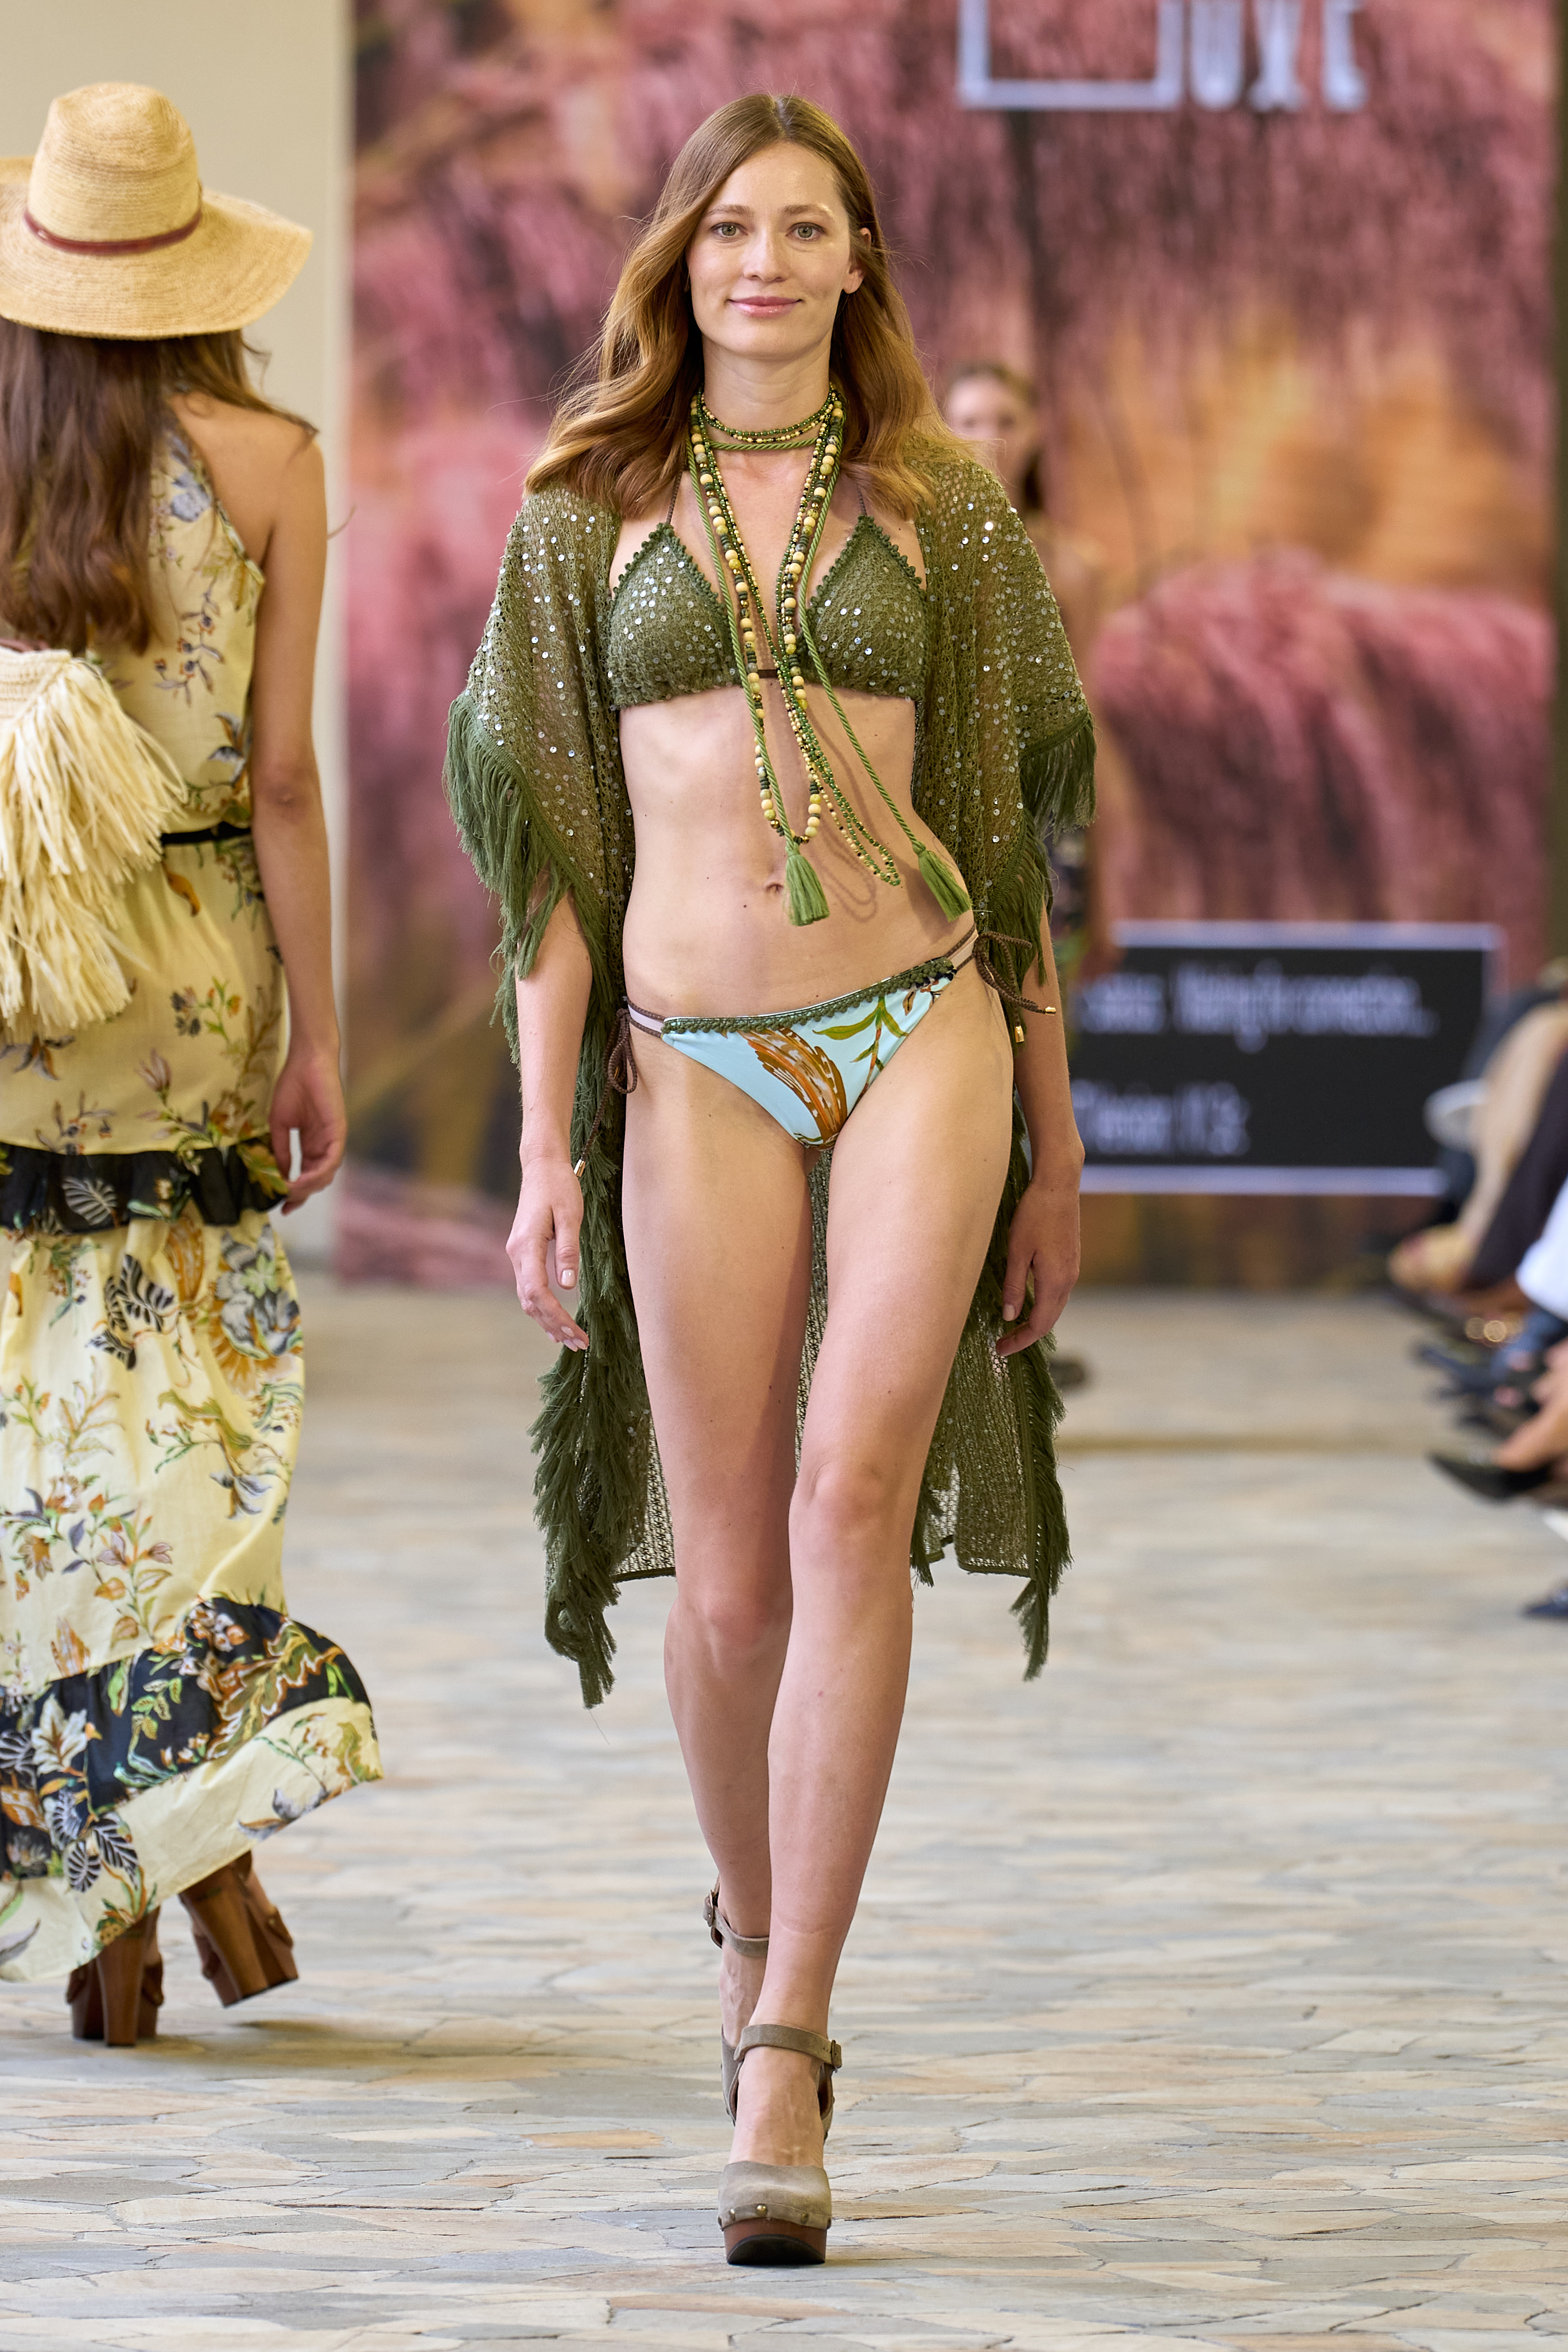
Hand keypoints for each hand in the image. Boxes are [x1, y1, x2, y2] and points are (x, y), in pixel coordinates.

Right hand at [269, 1044, 345, 1211]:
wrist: (305, 1062)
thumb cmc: (293, 1087)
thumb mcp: (280, 1124)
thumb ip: (281, 1150)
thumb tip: (279, 1174)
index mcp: (312, 1144)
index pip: (306, 1175)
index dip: (294, 1192)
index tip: (281, 1206)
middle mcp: (325, 1145)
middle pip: (317, 1180)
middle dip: (301, 1195)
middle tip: (285, 1204)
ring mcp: (333, 1140)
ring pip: (325, 1174)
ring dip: (307, 1187)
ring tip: (289, 1193)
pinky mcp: (338, 1132)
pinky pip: (331, 1160)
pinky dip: (317, 1173)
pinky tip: (301, 1180)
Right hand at [508, 1154, 587, 1350]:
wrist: (541, 1167)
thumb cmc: (559, 1187)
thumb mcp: (570, 1215)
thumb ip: (568, 1250)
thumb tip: (568, 1286)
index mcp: (527, 1246)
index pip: (538, 1293)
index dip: (556, 1317)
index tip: (576, 1333)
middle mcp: (516, 1254)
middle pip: (530, 1302)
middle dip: (554, 1325)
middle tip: (579, 1344)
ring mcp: (517, 1254)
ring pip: (527, 1298)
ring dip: (547, 1320)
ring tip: (570, 1340)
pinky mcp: (523, 1252)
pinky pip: (528, 1287)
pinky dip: (542, 1307)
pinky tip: (555, 1319)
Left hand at [997, 1175, 1080, 1358]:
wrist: (1059, 1185)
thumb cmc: (1034, 1214)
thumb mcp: (1017, 1251)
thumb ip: (1014, 1285)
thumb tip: (1009, 1316)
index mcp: (1055, 1281)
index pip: (1039, 1324)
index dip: (1020, 1340)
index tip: (1000, 1349)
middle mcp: (1069, 1279)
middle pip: (1050, 1319)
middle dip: (1027, 1335)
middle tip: (1003, 1343)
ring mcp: (1072, 1269)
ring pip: (1055, 1306)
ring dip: (1036, 1320)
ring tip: (1013, 1327)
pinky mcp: (1071, 1259)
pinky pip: (1058, 1292)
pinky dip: (1043, 1304)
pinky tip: (1028, 1301)